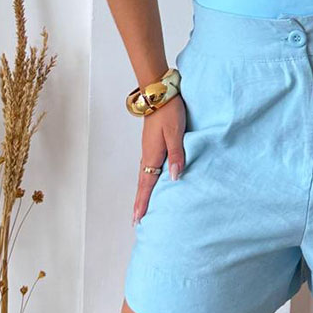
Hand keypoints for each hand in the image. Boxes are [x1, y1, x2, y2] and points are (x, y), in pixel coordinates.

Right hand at [131, 95, 185, 225]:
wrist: (159, 93)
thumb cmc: (169, 111)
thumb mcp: (176, 133)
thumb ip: (176, 155)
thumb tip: (174, 177)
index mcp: (152, 154)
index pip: (147, 184)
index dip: (143, 202)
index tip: (138, 219)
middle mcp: (147, 154)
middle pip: (142, 183)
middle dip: (139, 202)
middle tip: (135, 220)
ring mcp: (148, 148)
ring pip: (144, 175)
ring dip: (142, 192)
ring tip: (141, 205)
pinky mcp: (152, 143)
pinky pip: (147, 166)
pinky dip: (146, 179)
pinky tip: (150, 180)